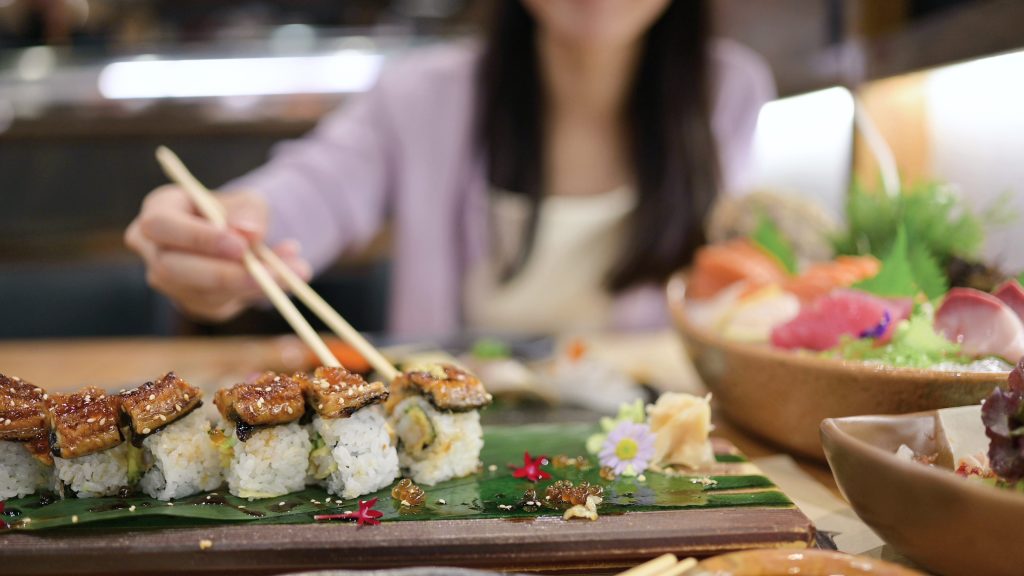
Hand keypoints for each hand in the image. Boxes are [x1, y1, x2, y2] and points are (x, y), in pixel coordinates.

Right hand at [124, 185, 312, 321]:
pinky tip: (286, 280)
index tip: (240, 246)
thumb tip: (248, 234)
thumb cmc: (235, 212)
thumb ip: (249, 213)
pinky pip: (222, 305)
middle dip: (225, 274)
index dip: (197, 238)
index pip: (160, 226)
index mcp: (158, 211)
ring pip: (201, 293)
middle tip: (271, 273)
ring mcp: (169, 282)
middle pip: (173, 269)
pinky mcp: (193, 303)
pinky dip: (257, 294)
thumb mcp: (247, 201)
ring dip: (252, 286)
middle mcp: (153, 250)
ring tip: (296, 271)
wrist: (240, 237)